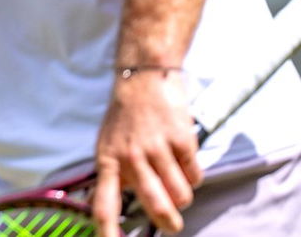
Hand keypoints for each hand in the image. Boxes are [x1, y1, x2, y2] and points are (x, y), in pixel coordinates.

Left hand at [90, 71, 200, 235]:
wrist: (144, 79)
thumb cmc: (124, 117)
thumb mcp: (107, 144)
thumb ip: (112, 175)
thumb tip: (107, 208)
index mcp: (108, 161)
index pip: (104, 205)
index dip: (109, 232)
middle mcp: (131, 158)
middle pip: (157, 207)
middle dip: (169, 223)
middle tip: (172, 224)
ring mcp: (157, 149)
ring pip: (182, 196)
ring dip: (183, 197)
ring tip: (176, 182)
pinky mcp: (181, 141)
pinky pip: (195, 177)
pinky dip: (193, 176)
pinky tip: (183, 160)